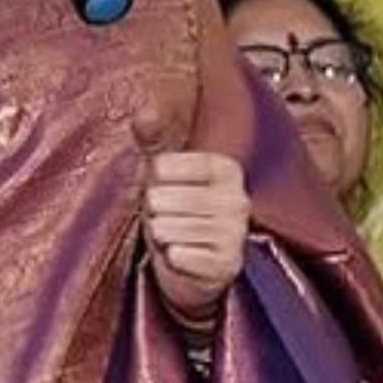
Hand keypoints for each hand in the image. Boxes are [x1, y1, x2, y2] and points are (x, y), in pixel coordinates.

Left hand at [133, 107, 248, 327]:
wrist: (194, 271)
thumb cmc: (178, 217)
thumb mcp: (164, 177)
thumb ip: (154, 142)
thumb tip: (144, 111)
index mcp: (227, 169)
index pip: (163, 166)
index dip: (153, 184)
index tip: (169, 193)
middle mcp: (238, 198)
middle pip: (161, 198)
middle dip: (155, 214)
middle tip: (171, 222)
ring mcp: (235, 233)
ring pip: (166, 227)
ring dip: (161, 238)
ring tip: (176, 240)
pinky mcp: (227, 264)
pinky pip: (177, 255)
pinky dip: (172, 259)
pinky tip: (184, 259)